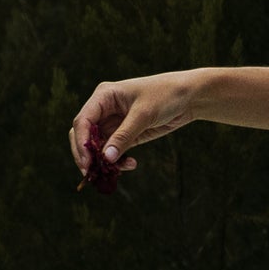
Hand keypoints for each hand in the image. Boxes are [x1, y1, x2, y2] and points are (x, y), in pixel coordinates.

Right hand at [68, 72, 198, 184]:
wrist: (188, 97)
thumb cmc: (165, 95)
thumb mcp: (144, 115)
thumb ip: (124, 136)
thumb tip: (106, 158)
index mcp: (104, 96)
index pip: (83, 121)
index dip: (81, 143)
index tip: (87, 162)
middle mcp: (104, 109)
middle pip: (84, 135)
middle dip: (87, 155)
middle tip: (93, 173)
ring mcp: (113, 123)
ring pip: (97, 147)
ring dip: (104, 161)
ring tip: (120, 169)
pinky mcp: (124, 134)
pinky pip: (112, 152)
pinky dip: (117, 161)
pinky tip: (130, 164)